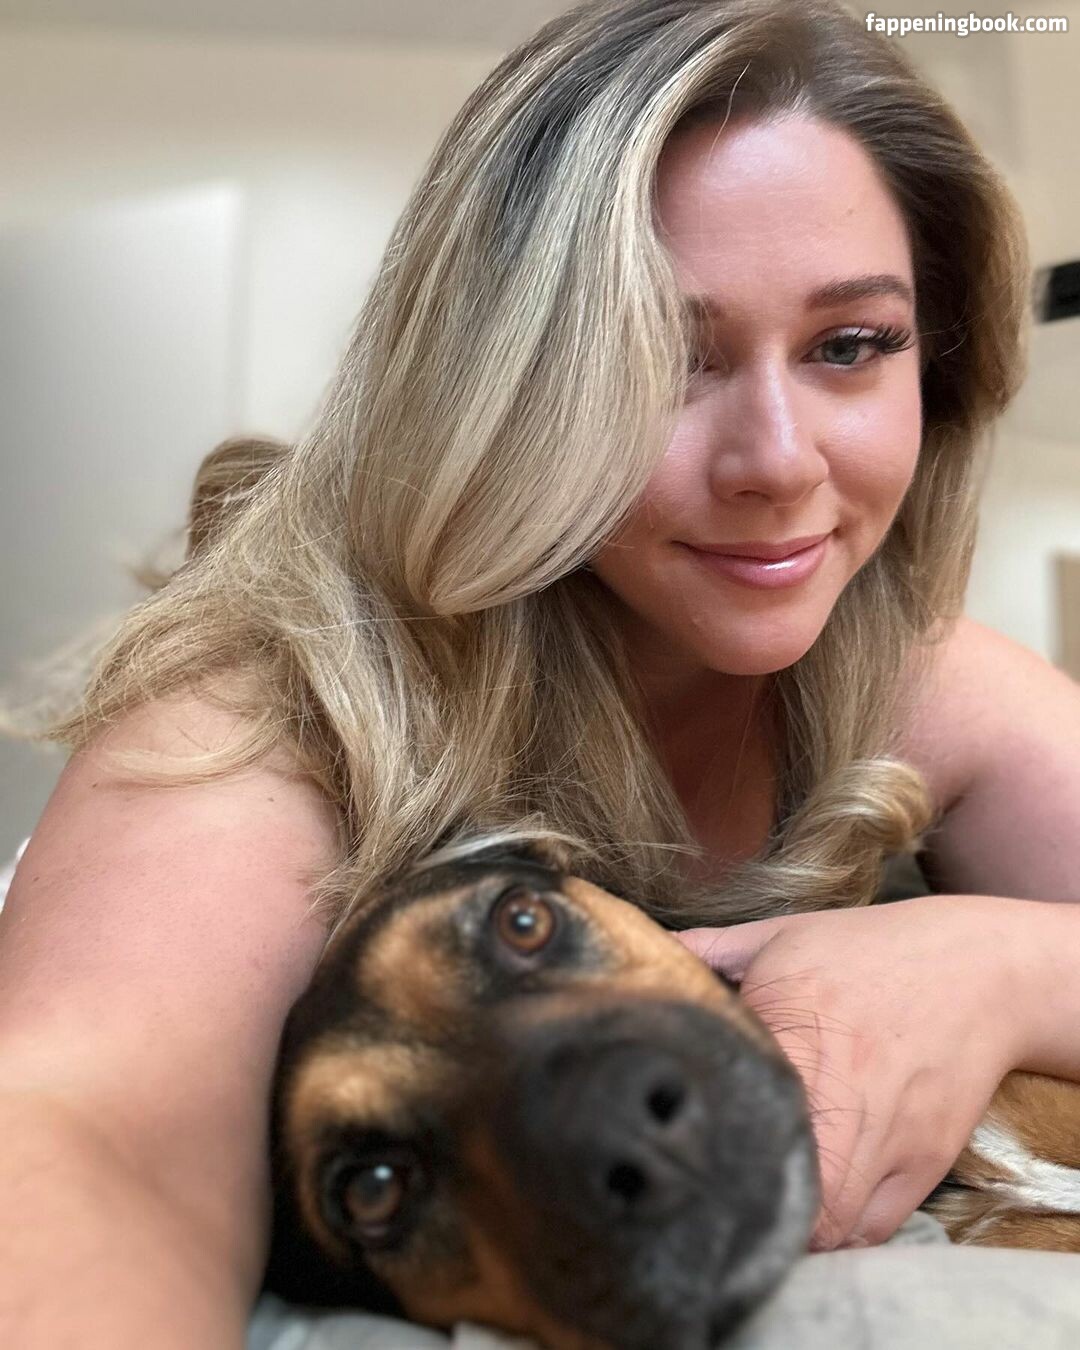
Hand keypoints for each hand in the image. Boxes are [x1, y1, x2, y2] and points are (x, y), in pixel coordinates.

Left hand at [673, 895, 1030, 1249]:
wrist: (982, 969)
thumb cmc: (871, 950)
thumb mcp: (785, 934)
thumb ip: (709, 950)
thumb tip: (645, 949)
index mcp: (794, 1022)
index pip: (736, 1098)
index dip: (700, 1132)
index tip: (678, 1141)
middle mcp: (841, 1085)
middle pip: (780, 1175)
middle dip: (741, 1195)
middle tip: (713, 1187)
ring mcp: (888, 1132)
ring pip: (826, 1221)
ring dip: (788, 1226)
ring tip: (757, 1208)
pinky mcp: (925, 1160)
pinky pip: (873, 1228)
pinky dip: (838, 1234)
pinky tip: (812, 1213)